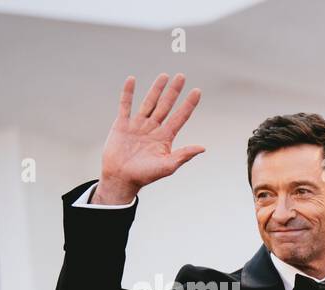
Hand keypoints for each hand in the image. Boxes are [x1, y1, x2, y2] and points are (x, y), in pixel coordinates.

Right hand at [94, 74, 203, 204]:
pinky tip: (132, 80)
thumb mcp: (168, 166)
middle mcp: (153, 128)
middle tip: (182, 76)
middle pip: (166, 105)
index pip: (180, 117)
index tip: (198, 91)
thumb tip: (203, 147)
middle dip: (174, 91)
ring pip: (149, 102)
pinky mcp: (122, 124)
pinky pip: (125, 105)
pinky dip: (128, 93)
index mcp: (165, 137)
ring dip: (156, 89)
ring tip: (165, 75)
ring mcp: (138, 125)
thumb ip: (184, 155)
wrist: (121, 178)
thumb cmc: (145, 175)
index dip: (189, 104)